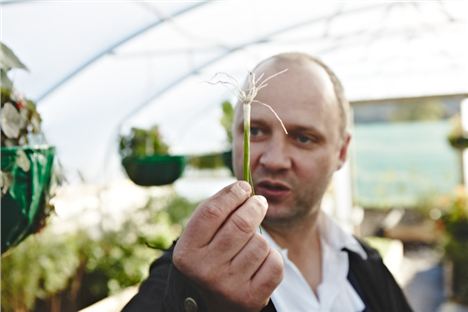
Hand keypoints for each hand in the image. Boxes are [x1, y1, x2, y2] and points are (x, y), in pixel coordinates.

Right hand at [173, 181, 282, 310]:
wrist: (214, 302)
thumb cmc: (211, 256)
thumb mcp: (202, 236)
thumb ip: (217, 209)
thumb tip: (243, 186)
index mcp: (187, 252)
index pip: (213, 212)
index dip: (232, 194)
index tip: (244, 187)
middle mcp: (205, 271)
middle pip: (240, 224)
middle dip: (255, 206)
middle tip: (259, 202)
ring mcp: (228, 287)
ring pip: (260, 243)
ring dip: (260, 237)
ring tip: (251, 243)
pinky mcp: (251, 298)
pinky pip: (274, 262)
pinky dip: (272, 256)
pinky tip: (260, 260)